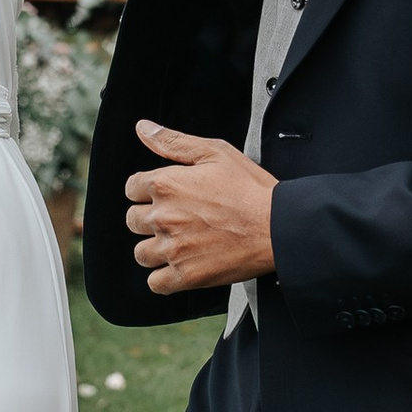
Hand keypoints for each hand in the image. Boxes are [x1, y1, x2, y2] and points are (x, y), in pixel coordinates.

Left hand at [126, 120, 277, 291]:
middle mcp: (163, 217)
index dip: (148, 189)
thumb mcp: (214, 152)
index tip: (167, 195)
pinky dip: (163, 278)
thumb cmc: (251, 189)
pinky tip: (179, 266)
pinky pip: (155, 283)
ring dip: (154, 248)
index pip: (132, 188)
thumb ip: (173, 142)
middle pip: (133, 220)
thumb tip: (143, 128)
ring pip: (141, 253)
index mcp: (166, 184)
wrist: (279, 226)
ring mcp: (173, 249)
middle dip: (150, 218)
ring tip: (178, 242)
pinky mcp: (186, 276)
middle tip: (177, 218)